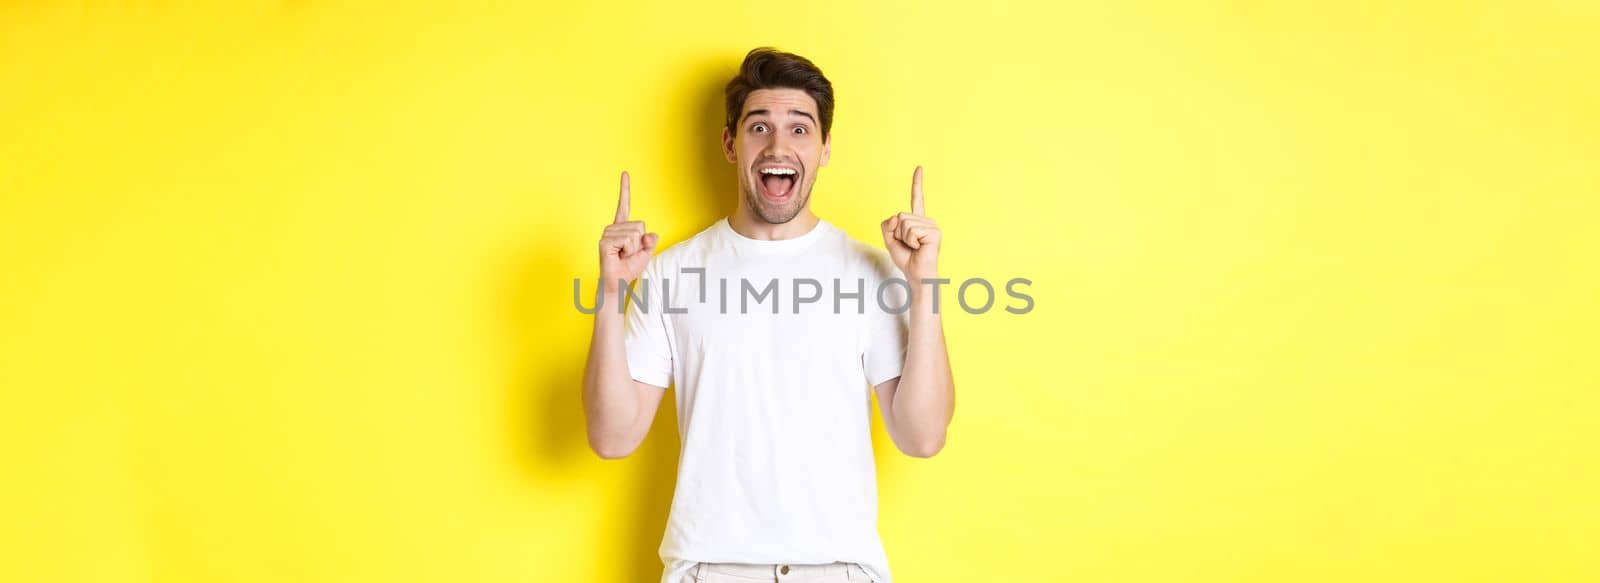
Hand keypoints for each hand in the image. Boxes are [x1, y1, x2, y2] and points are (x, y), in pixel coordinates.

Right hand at [599, 171, 658, 290]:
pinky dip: (629, 251)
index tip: (625, 173)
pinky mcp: (605, 241)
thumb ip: (650, 241)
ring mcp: (608, 233)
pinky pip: (628, 240)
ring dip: (634, 249)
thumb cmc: (629, 268)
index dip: (625, 189)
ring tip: (623, 256)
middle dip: (640, 243)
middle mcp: (613, 227)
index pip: (624, 205)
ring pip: (635, 234)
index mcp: (622, 227)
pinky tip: (619, 256)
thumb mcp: (646, 253)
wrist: (618, 282)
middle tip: (629, 254)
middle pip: (640, 226)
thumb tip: (650, 234)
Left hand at [880, 166, 940, 280]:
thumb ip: (887, 225)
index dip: (917, 183)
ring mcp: (932, 226)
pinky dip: (910, 241)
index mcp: (918, 220)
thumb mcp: (890, 239)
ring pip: (904, 223)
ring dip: (903, 238)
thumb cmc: (906, 258)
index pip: (917, 198)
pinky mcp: (934, 232)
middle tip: (909, 245)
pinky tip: (919, 248)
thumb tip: (897, 216)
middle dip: (897, 233)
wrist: (917, 274)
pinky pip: (911, 231)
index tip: (919, 168)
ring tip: (914, 247)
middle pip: (900, 216)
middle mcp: (927, 220)